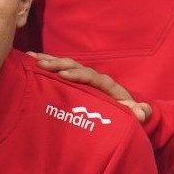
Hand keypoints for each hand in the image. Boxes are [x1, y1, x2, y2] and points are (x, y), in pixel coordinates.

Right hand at [30, 54, 147, 122]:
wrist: (124, 109)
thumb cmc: (127, 114)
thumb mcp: (133, 115)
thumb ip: (138, 113)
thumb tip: (143, 111)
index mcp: (106, 85)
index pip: (91, 76)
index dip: (78, 74)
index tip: (64, 75)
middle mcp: (93, 77)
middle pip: (75, 66)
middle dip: (59, 64)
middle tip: (42, 64)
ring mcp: (83, 78)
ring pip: (66, 65)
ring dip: (50, 61)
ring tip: (32, 58)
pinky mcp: (74, 81)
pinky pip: (59, 71)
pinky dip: (47, 65)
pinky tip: (30, 61)